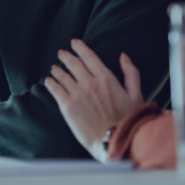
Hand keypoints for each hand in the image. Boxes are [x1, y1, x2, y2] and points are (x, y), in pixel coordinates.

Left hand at [44, 39, 143, 161]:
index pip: (89, 56)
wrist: (115, 141)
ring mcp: (77, 94)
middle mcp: (90, 83)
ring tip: (54, 68)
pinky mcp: (67, 106)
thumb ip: (131, 73)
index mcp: (106, 78)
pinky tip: (48, 81)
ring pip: (62, 75)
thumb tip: (124, 56)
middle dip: (66, 56)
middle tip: (61, 53)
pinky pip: (55, 89)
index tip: (74, 43)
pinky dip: (50, 83)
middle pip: (73, 63)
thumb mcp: (136, 94)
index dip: (80, 47)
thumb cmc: (129, 120)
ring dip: (57, 70)